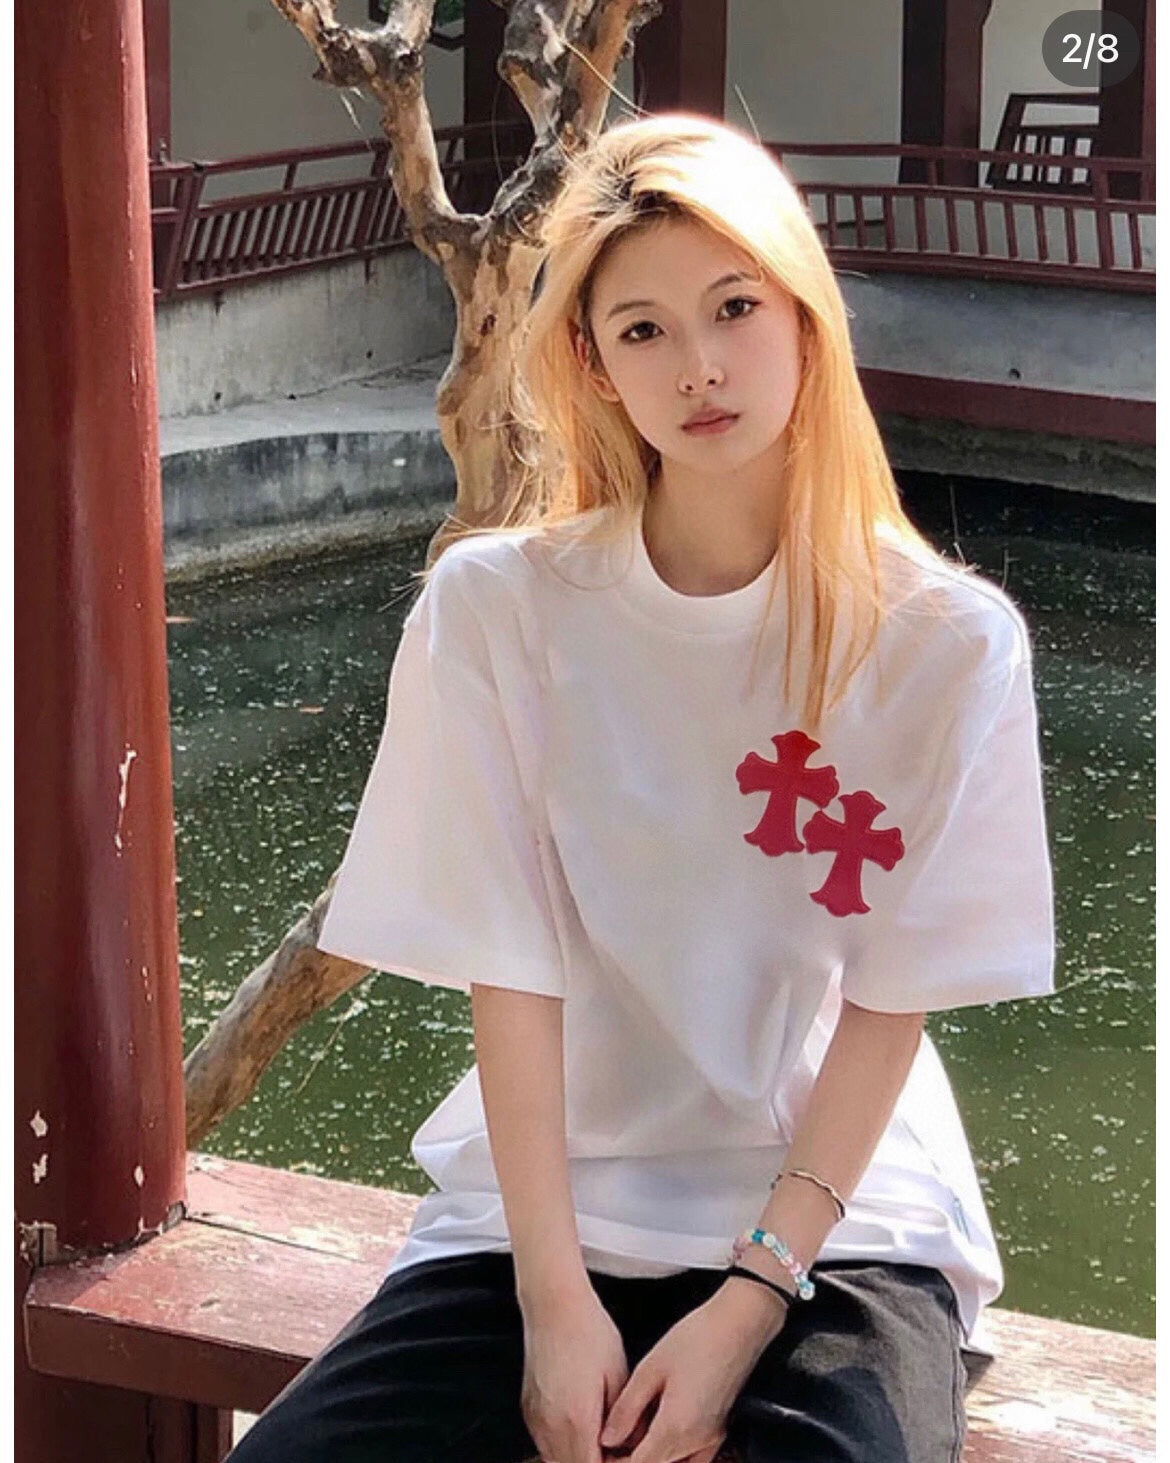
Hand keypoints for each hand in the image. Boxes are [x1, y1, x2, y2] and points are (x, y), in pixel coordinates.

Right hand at [520, 1286, 630, 1462]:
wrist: (554, 1304)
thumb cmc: (590, 1333)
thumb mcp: (620, 1375)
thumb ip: (625, 1420)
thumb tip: (634, 1445)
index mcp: (578, 1419)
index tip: (625, 1454)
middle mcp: (551, 1427)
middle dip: (596, 1462)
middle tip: (616, 1448)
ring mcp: (537, 1420)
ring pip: (556, 1461)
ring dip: (578, 1457)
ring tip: (602, 1438)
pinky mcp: (529, 1411)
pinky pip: (546, 1444)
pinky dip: (564, 1446)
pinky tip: (582, 1427)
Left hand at [597, 1282, 787, 1462]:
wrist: (739, 1324)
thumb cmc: (698, 1338)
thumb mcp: (651, 1368)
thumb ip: (627, 1408)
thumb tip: (607, 1437)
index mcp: (675, 1428)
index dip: (614, 1461)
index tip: (601, 1449)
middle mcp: (696, 1442)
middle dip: (630, 1460)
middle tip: (613, 1441)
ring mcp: (712, 1439)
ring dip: (651, 1457)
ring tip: (633, 1437)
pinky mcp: (719, 1430)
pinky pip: (693, 1458)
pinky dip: (672, 1454)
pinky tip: (660, 1433)